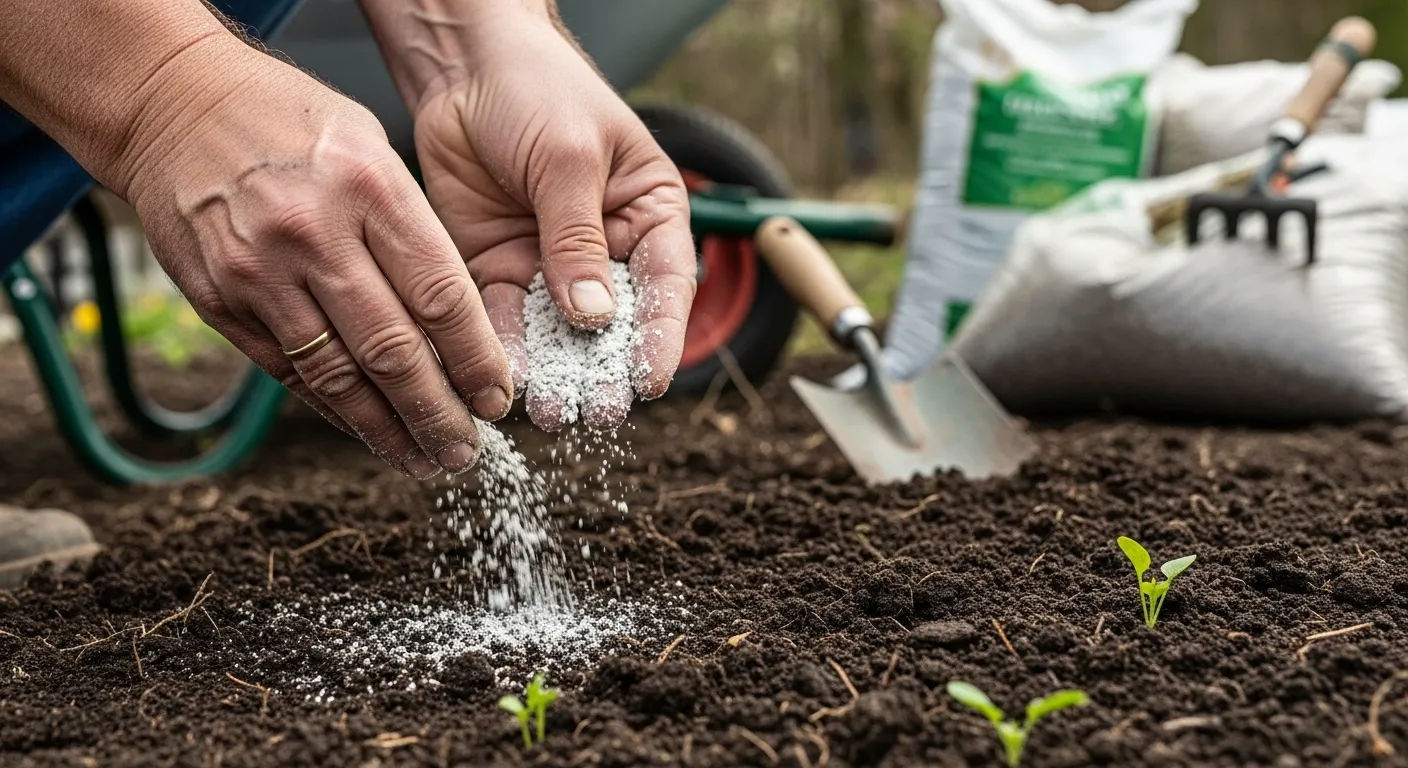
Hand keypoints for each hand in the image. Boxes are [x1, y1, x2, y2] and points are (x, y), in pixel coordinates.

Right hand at [117, 43, 511, 477]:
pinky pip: (288, 371)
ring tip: (423, 458)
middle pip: (392, 348)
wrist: (172, 99)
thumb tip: (460, 319)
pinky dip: (332, 407)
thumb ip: (412, 226)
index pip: (440, 296)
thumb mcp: (370, 145)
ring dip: (386, 428)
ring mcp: (260, 271)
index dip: (475, 359)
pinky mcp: (220, 298)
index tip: (498, 399)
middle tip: (466, 451)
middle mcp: (315, 233)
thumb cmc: (288, 119)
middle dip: (437, 411)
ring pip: (337, 374)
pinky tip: (366, 430)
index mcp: (371, 187)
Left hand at [408, 7, 695, 430]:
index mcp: (648, 214)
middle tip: (597, 412)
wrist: (463, 64)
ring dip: (555, 370)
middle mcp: (604, 247)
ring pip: (557, 330)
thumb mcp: (569, 160)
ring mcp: (549, 261)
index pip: (663, 286)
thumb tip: (594, 317)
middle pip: (611, 322)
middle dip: (604, 368)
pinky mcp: (498, 267)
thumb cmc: (539, 89)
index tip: (652, 383)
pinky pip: (503, 318)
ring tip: (551, 411)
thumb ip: (577, 239)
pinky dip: (503, 349)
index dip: (660, 338)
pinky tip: (503, 379)